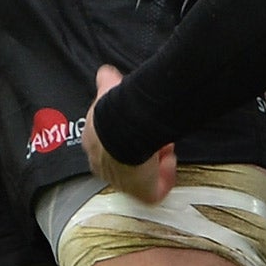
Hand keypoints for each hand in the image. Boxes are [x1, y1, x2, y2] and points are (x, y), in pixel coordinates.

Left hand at [82, 64, 175, 204]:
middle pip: (128, 164)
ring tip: (164, 145)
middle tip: (155, 135)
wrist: (124, 131)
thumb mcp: (108, 91)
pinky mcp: (142, 192)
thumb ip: (106, 82)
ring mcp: (123, 183)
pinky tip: (170, 160)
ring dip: (156, 161)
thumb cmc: (114, 113)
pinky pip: (156, 190)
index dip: (126, 137)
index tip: (140, 126)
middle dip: (144, 150)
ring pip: (144, 177)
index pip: (109, 147)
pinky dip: (166, 177)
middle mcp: (106, 167)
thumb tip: (106, 72)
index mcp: (95, 146)